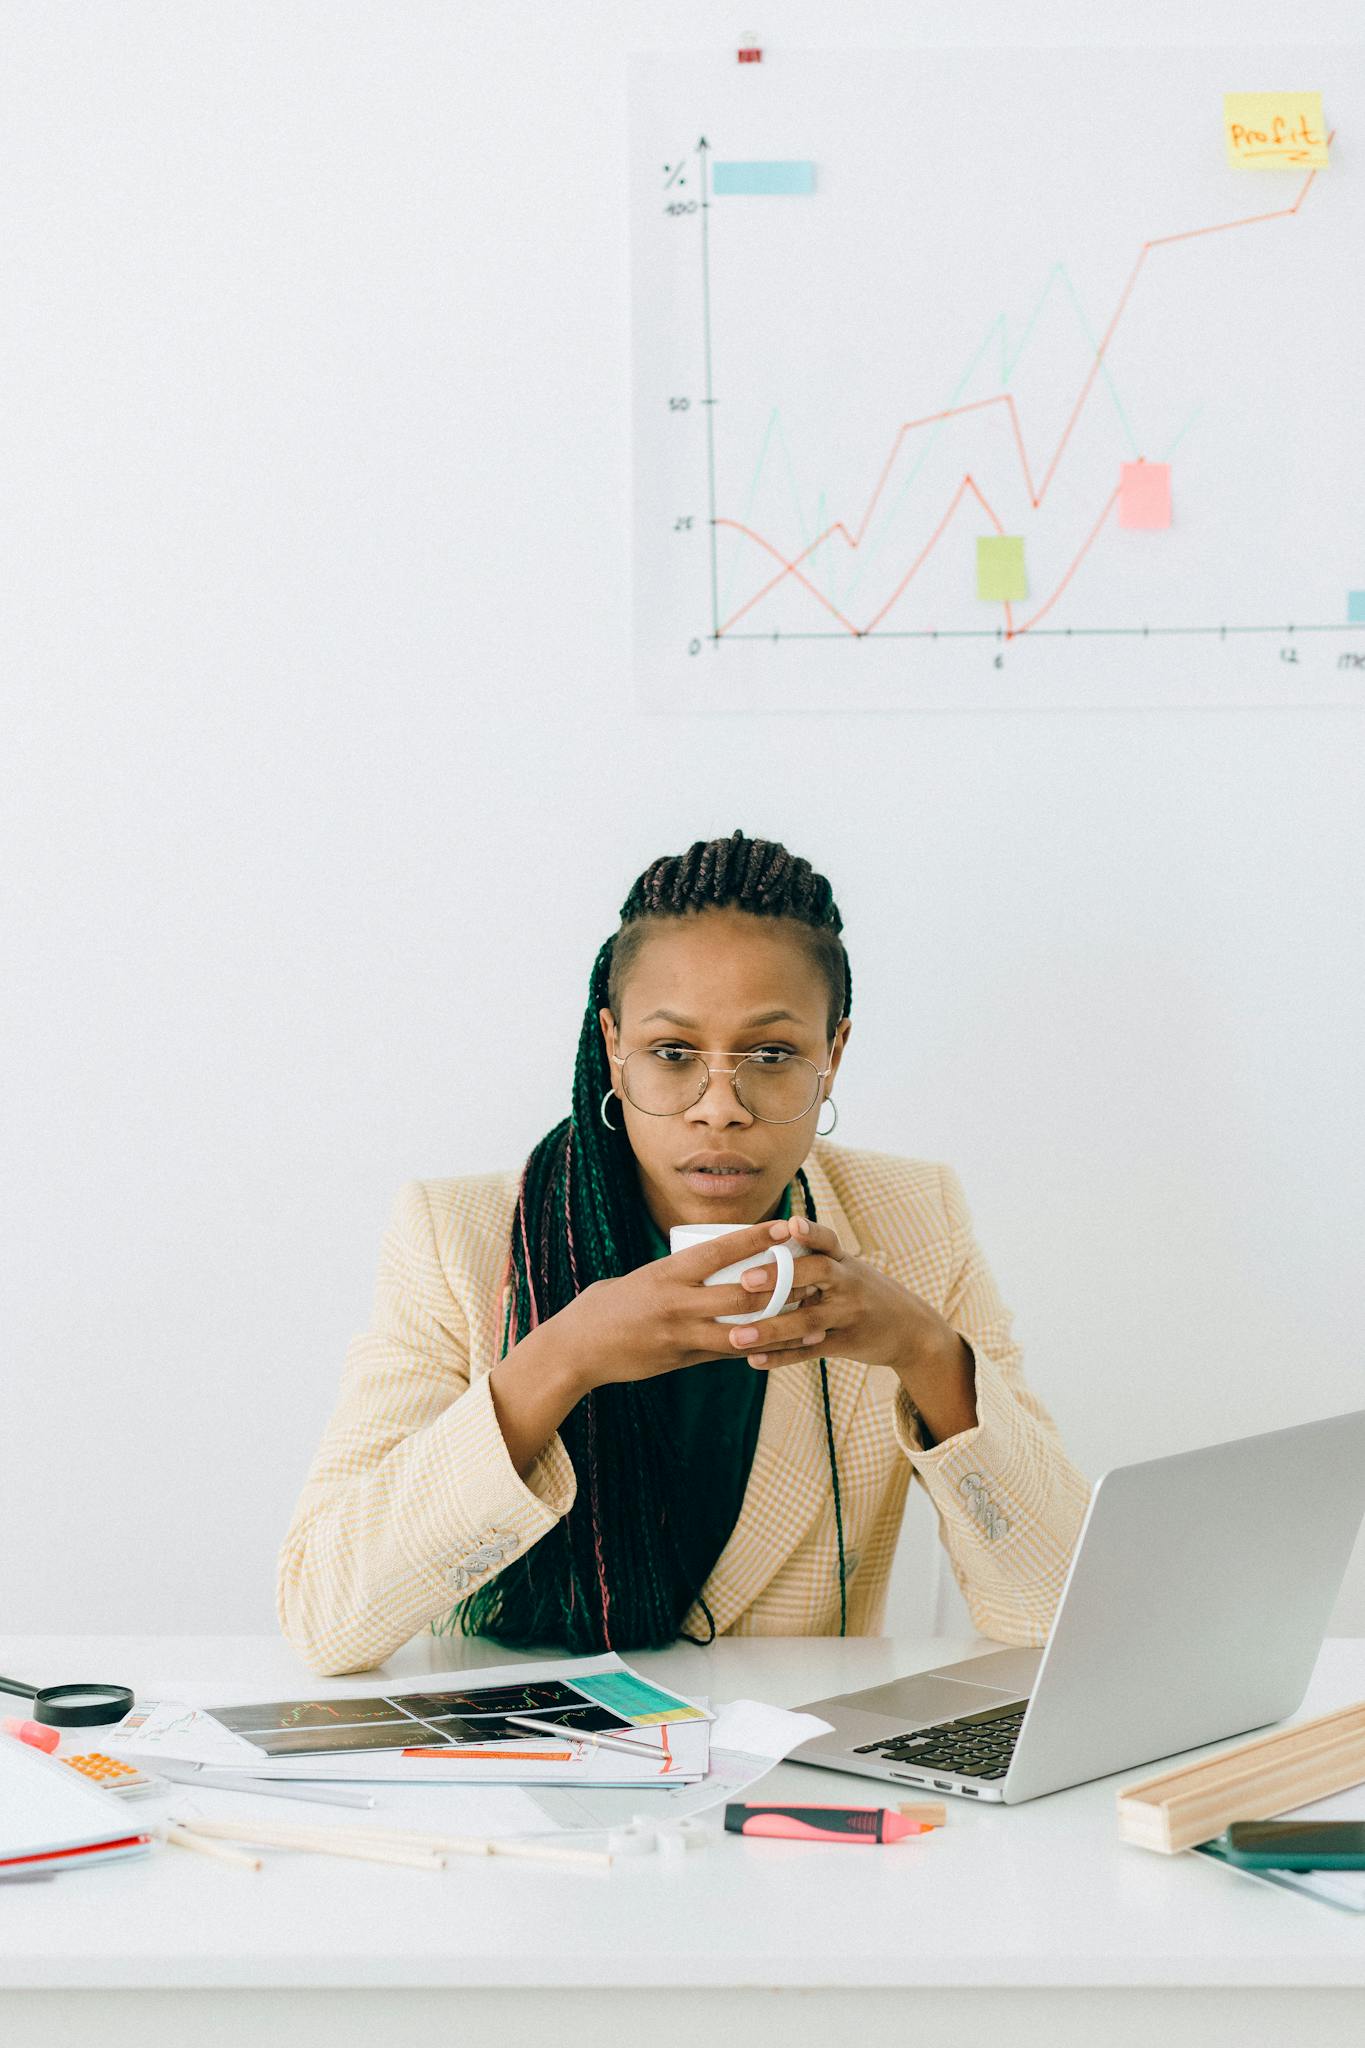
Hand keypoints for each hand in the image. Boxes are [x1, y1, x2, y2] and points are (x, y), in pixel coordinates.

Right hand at [551, 1220, 829, 1391]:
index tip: (786, 1226)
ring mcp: (681, 1334)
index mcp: (667, 1273)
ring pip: (743, 1329)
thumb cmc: (607, 1305)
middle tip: (812, 1274)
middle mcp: (677, 1302)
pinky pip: (727, 1354)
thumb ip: (677, 1275)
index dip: (757, 1238)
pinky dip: (757, 1348)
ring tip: (811, 1315)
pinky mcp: (681, 1359)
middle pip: (742, 1293)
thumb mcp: (642, 1278)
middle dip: (782, 1285)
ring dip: (781, 1323)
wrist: (578, 1347)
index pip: (720, 1251)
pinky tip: (782, 1346)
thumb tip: (712, 1267)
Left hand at [721, 1215, 965, 1383]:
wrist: (911, 1330)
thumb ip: (812, 1261)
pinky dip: (781, 1357)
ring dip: (771, 1329)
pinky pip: (810, 1352)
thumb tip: (758, 1249)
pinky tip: (754, 1361)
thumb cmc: (864, 1293)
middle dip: (781, 1276)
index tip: (791, 1224)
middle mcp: (849, 1283)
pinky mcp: (847, 1344)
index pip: (828, 1240)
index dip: (811, 1232)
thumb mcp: (848, 1271)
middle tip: (746, 1280)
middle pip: (818, 1274)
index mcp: (844, 1262)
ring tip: (737, 1337)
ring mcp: (849, 1315)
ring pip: (808, 1321)